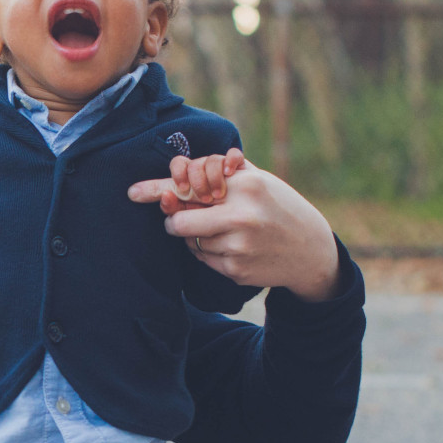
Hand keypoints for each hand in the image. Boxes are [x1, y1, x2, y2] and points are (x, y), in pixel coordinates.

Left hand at [128, 150, 341, 301]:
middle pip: (179, 223)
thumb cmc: (277, 206)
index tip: (132, 192)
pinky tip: (233, 246)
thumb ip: (220, 173)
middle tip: (179, 218)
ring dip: (196, 237)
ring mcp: (238, 247)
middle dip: (174, 221)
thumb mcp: (258, 180)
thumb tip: (178, 173)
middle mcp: (241, 217)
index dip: (157, 190)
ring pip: (190, 242)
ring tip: (224, 231)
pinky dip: (209, 252)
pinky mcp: (236, 270)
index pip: (190, 187)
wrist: (309, 249)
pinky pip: (203, 259)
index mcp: (245, 186)